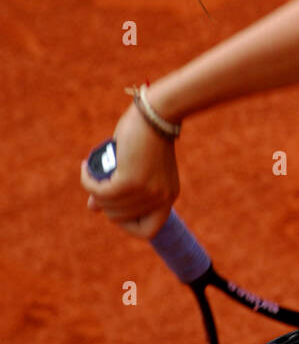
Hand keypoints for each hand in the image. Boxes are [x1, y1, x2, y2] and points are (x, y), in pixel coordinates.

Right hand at [80, 102, 179, 238]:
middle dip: (104, 202)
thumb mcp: (135, 166)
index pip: (149, 230)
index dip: (128, 225)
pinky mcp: (130, 180)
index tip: (115, 208)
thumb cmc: (147, 136)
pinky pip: (100, 190)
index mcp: (168, 197)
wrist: (157, 113)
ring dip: (94, 190)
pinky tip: (85, 168)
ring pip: (108, 204)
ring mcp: (146, 191)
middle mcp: (161, 198)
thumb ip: (118, 189)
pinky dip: (88, 181)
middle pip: (120, 217)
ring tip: (91, 172)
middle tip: (98, 182)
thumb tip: (92, 208)